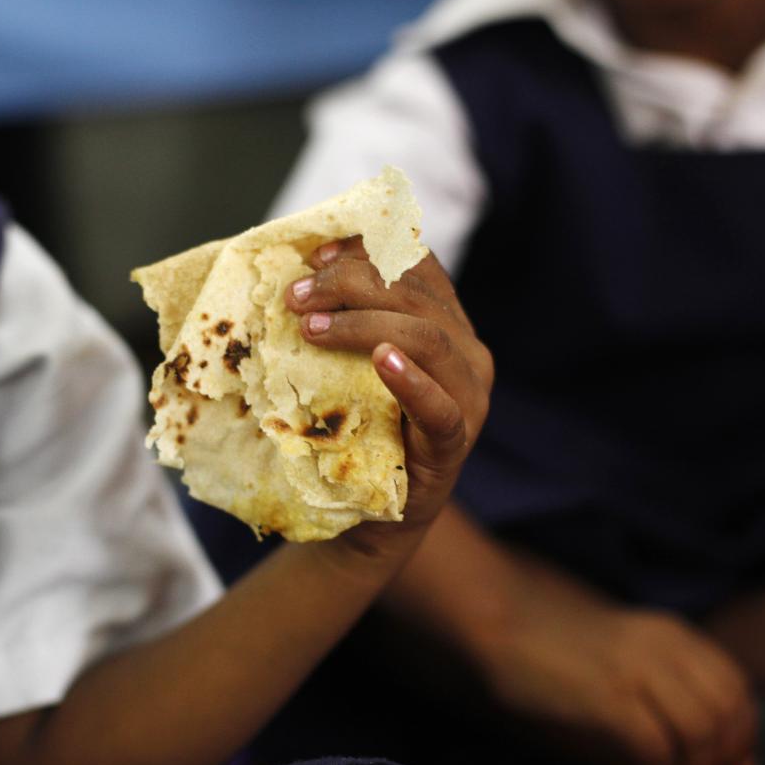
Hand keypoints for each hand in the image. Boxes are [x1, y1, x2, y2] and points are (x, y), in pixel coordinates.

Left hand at [285, 236, 493, 553]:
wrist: (376, 514)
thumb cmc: (362, 428)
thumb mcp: (353, 364)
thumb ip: (347, 319)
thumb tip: (299, 274)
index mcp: (447, 322)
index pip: (416, 265)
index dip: (366, 250)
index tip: (314, 258)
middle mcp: (467, 351)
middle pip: (415, 296)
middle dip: (350, 284)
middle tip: (296, 298)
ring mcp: (469, 396)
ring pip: (427, 338)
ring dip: (364, 324)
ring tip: (312, 328)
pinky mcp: (456, 442)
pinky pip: (440, 407)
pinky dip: (411, 380)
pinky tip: (382, 361)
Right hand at [485, 578, 758, 764]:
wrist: (500, 619)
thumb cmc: (556, 644)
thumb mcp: (624, 653)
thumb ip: (670, 688)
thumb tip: (728, 750)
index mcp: (671, 633)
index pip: (737, 688)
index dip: (739, 735)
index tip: (722, 764)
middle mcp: (663, 647)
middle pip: (729, 714)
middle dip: (723, 761)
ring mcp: (635, 669)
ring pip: (701, 733)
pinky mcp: (607, 696)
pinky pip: (655, 747)